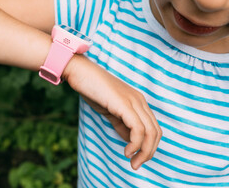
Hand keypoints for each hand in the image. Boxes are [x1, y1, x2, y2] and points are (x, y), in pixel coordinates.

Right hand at [63, 55, 161, 169]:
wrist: (80, 72)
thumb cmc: (92, 89)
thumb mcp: (110, 110)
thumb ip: (122, 124)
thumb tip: (130, 141)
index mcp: (138, 101)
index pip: (153, 128)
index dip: (149, 146)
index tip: (137, 158)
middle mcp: (140, 101)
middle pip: (156, 132)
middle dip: (149, 152)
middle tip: (136, 165)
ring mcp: (134, 101)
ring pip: (150, 132)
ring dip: (144, 152)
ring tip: (133, 162)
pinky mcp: (124, 104)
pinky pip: (138, 129)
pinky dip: (135, 144)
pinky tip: (127, 151)